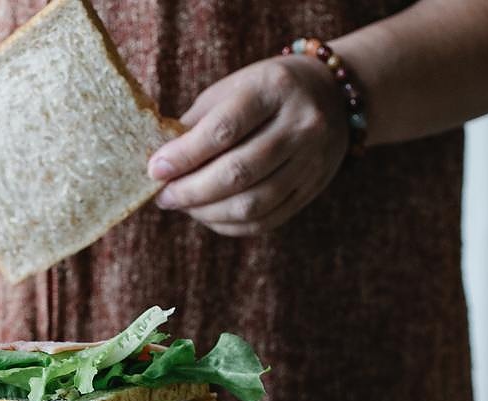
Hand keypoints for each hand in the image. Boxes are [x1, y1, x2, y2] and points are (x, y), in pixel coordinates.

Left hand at [148, 56, 348, 235]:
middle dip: (191, 191)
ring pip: (252, 204)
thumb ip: (197, 124)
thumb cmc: (264, 91)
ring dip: (207, 213)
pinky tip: (208, 216)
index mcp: (274, 88)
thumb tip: (159, 164)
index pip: (223, 130)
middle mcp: (301, 124)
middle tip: (164, 196)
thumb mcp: (231, 89)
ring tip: (183, 206)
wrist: (333, 95)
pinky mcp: (313, 188)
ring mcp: (312, 159)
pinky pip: (266, 221)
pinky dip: (229, 225)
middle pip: (238, 173)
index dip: (184, 156)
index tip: (154, 170)